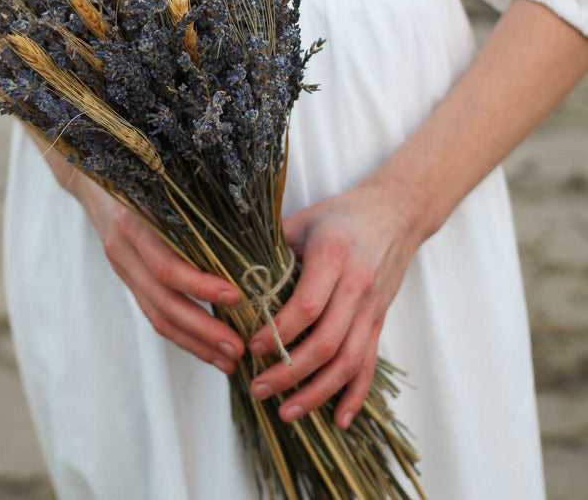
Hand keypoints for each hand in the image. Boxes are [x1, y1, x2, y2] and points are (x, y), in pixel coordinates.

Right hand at [46, 148, 245, 374]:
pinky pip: (153, 313)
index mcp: (134, 225)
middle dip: (202, 330)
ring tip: (228, 360)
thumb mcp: (162, 184)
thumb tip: (250, 229)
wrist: (92, 181)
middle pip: (163, 303)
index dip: (201, 286)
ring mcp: (123, 269)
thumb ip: (193, 207)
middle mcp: (124, 253)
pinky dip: (182, 334)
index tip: (236, 296)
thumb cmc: (139, 176)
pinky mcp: (128, 280)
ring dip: (194, 343)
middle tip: (237, 348)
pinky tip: (206, 347)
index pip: (167, 267)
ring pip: (157, 317)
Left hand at [247, 177, 423, 428]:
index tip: (252, 347)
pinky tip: (339, 419)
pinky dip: (356, 395)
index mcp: (333, 258)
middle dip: (289, 372)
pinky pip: (370, 363)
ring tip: (286, 412)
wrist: (397, 212)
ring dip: (317, 393)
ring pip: (348, 362)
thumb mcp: (305, 220)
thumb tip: (234, 274)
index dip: (279, 334)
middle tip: (258, 387)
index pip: (307, 308)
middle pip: (326, 344)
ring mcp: (372, 308)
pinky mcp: (380, 320)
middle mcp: (356, 288)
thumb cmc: (344, 214)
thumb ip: (273, 246)